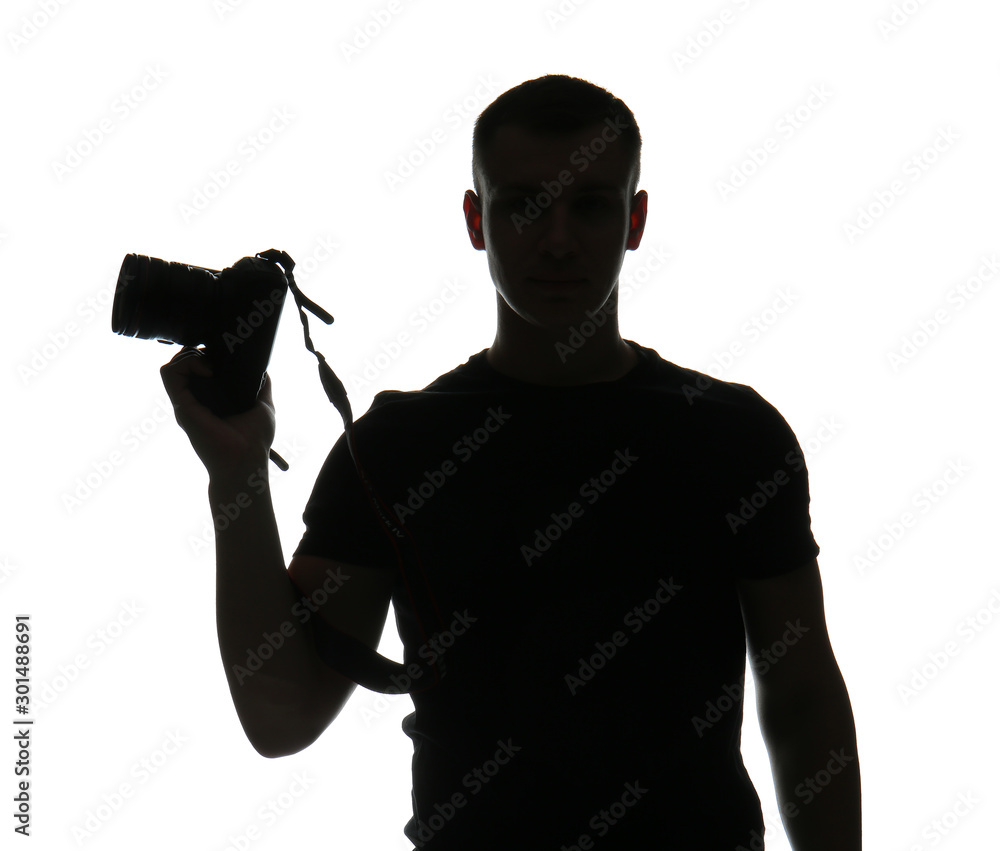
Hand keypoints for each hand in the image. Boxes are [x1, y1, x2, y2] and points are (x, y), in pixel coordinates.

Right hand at [160, 347, 275, 479]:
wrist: (247, 460)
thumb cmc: (255, 439)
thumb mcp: (263, 405)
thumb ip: (261, 386)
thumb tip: (260, 368)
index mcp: (210, 399)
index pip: (197, 369)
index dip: (205, 355)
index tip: (222, 356)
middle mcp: (195, 400)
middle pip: (183, 364)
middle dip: (197, 352)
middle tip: (217, 359)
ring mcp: (186, 403)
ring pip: (172, 366)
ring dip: (191, 356)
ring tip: (211, 365)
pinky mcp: (182, 406)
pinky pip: (170, 374)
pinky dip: (186, 364)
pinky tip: (207, 369)